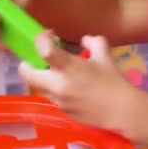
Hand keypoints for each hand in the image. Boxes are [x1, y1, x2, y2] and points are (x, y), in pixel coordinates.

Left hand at [18, 32, 138, 132]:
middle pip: (26, 72)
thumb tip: (84, 40)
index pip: (43, 49)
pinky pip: (51, 97)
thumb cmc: (114, 81)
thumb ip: (93, 42)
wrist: (122, 111)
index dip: (41, 39)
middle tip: (40, 60)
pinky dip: (56, 90)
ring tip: (61, 75)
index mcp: (69, 67)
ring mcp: (58, 100)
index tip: (49, 37)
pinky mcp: (61, 111)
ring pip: (38, 86)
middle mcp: (58, 84)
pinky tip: (73, 90)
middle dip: (28, 63)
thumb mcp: (105, 56)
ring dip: (43, 78)